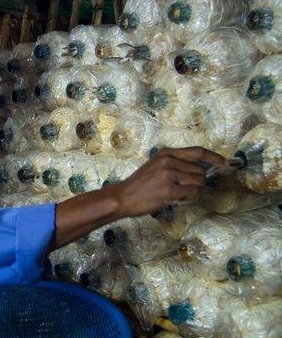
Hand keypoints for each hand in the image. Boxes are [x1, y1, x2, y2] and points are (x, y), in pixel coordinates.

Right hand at [110, 147, 225, 217]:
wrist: (122, 197)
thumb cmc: (139, 185)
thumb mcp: (156, 167)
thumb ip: (176, 164)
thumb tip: (201, 170)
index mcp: (166, 153)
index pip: (198, 151)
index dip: (215, 157)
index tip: (227, 163)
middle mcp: (169, 160)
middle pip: (200, 171)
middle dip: (196, 182)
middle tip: (181, 189)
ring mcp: (169, 174)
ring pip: (198, 182)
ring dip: (191, 190)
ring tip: (175, 193)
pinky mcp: (170, 188)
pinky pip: (192, 192)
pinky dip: (187, 197)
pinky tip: (174, 198)